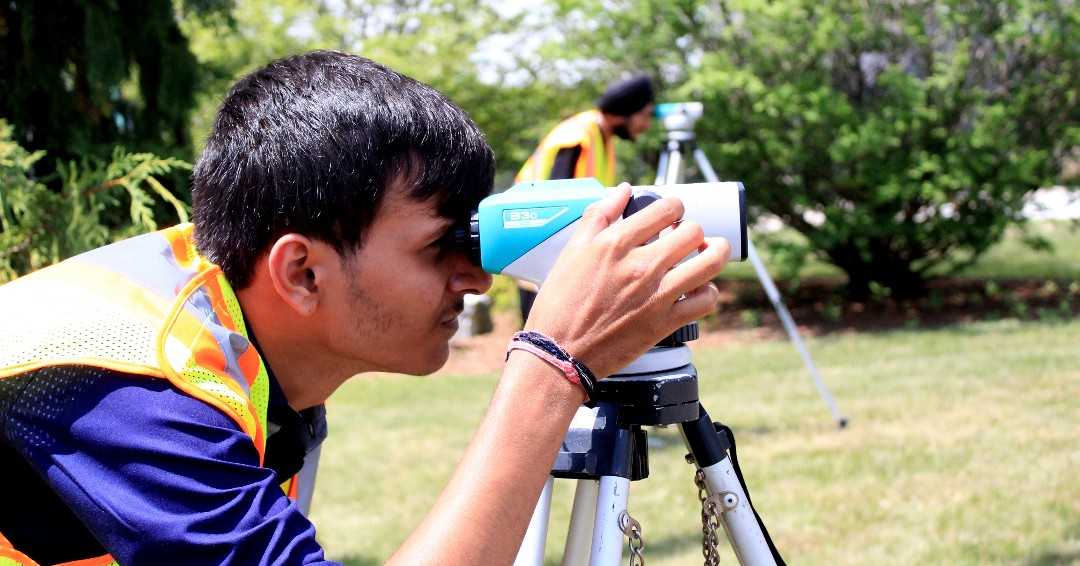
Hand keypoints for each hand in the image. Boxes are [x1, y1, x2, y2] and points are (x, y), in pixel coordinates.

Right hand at [525, 183, 730, 377]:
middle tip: (685, 237)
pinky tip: (698, 289)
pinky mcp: (664, 323)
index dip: (674, 207)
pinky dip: (708, 292)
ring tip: (708, 253)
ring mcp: (657, 295)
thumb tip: (622, 190)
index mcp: (616, 243)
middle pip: (692, 231)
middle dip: (692, 230)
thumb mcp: (571, 251)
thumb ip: (598, 215)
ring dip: (715, 252)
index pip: (666, 208)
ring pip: (710, 262)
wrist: (559, 352)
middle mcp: (641, 266)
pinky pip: (705, 301)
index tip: (672, 215)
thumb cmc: (560, 305)